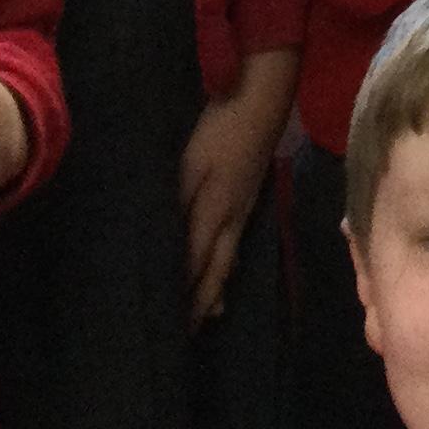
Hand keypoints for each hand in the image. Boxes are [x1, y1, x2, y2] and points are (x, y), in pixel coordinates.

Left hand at [178, 49, 295, 323]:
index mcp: (214, 211)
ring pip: (228, 260)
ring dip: (215, 290)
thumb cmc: (220, 126)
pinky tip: (224, 274)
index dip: (182, 294)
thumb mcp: (190, 163)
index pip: (193, 264)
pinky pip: (236, 244)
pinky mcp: (249, 198)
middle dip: (200, 303)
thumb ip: (177, 204)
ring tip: (206, 318)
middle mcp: (232, 218)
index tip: (167, 322)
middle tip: (185, 333)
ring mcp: (245, 209)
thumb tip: (164, 242)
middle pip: (215, 270)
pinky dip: (226, 268)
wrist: (264, 96)